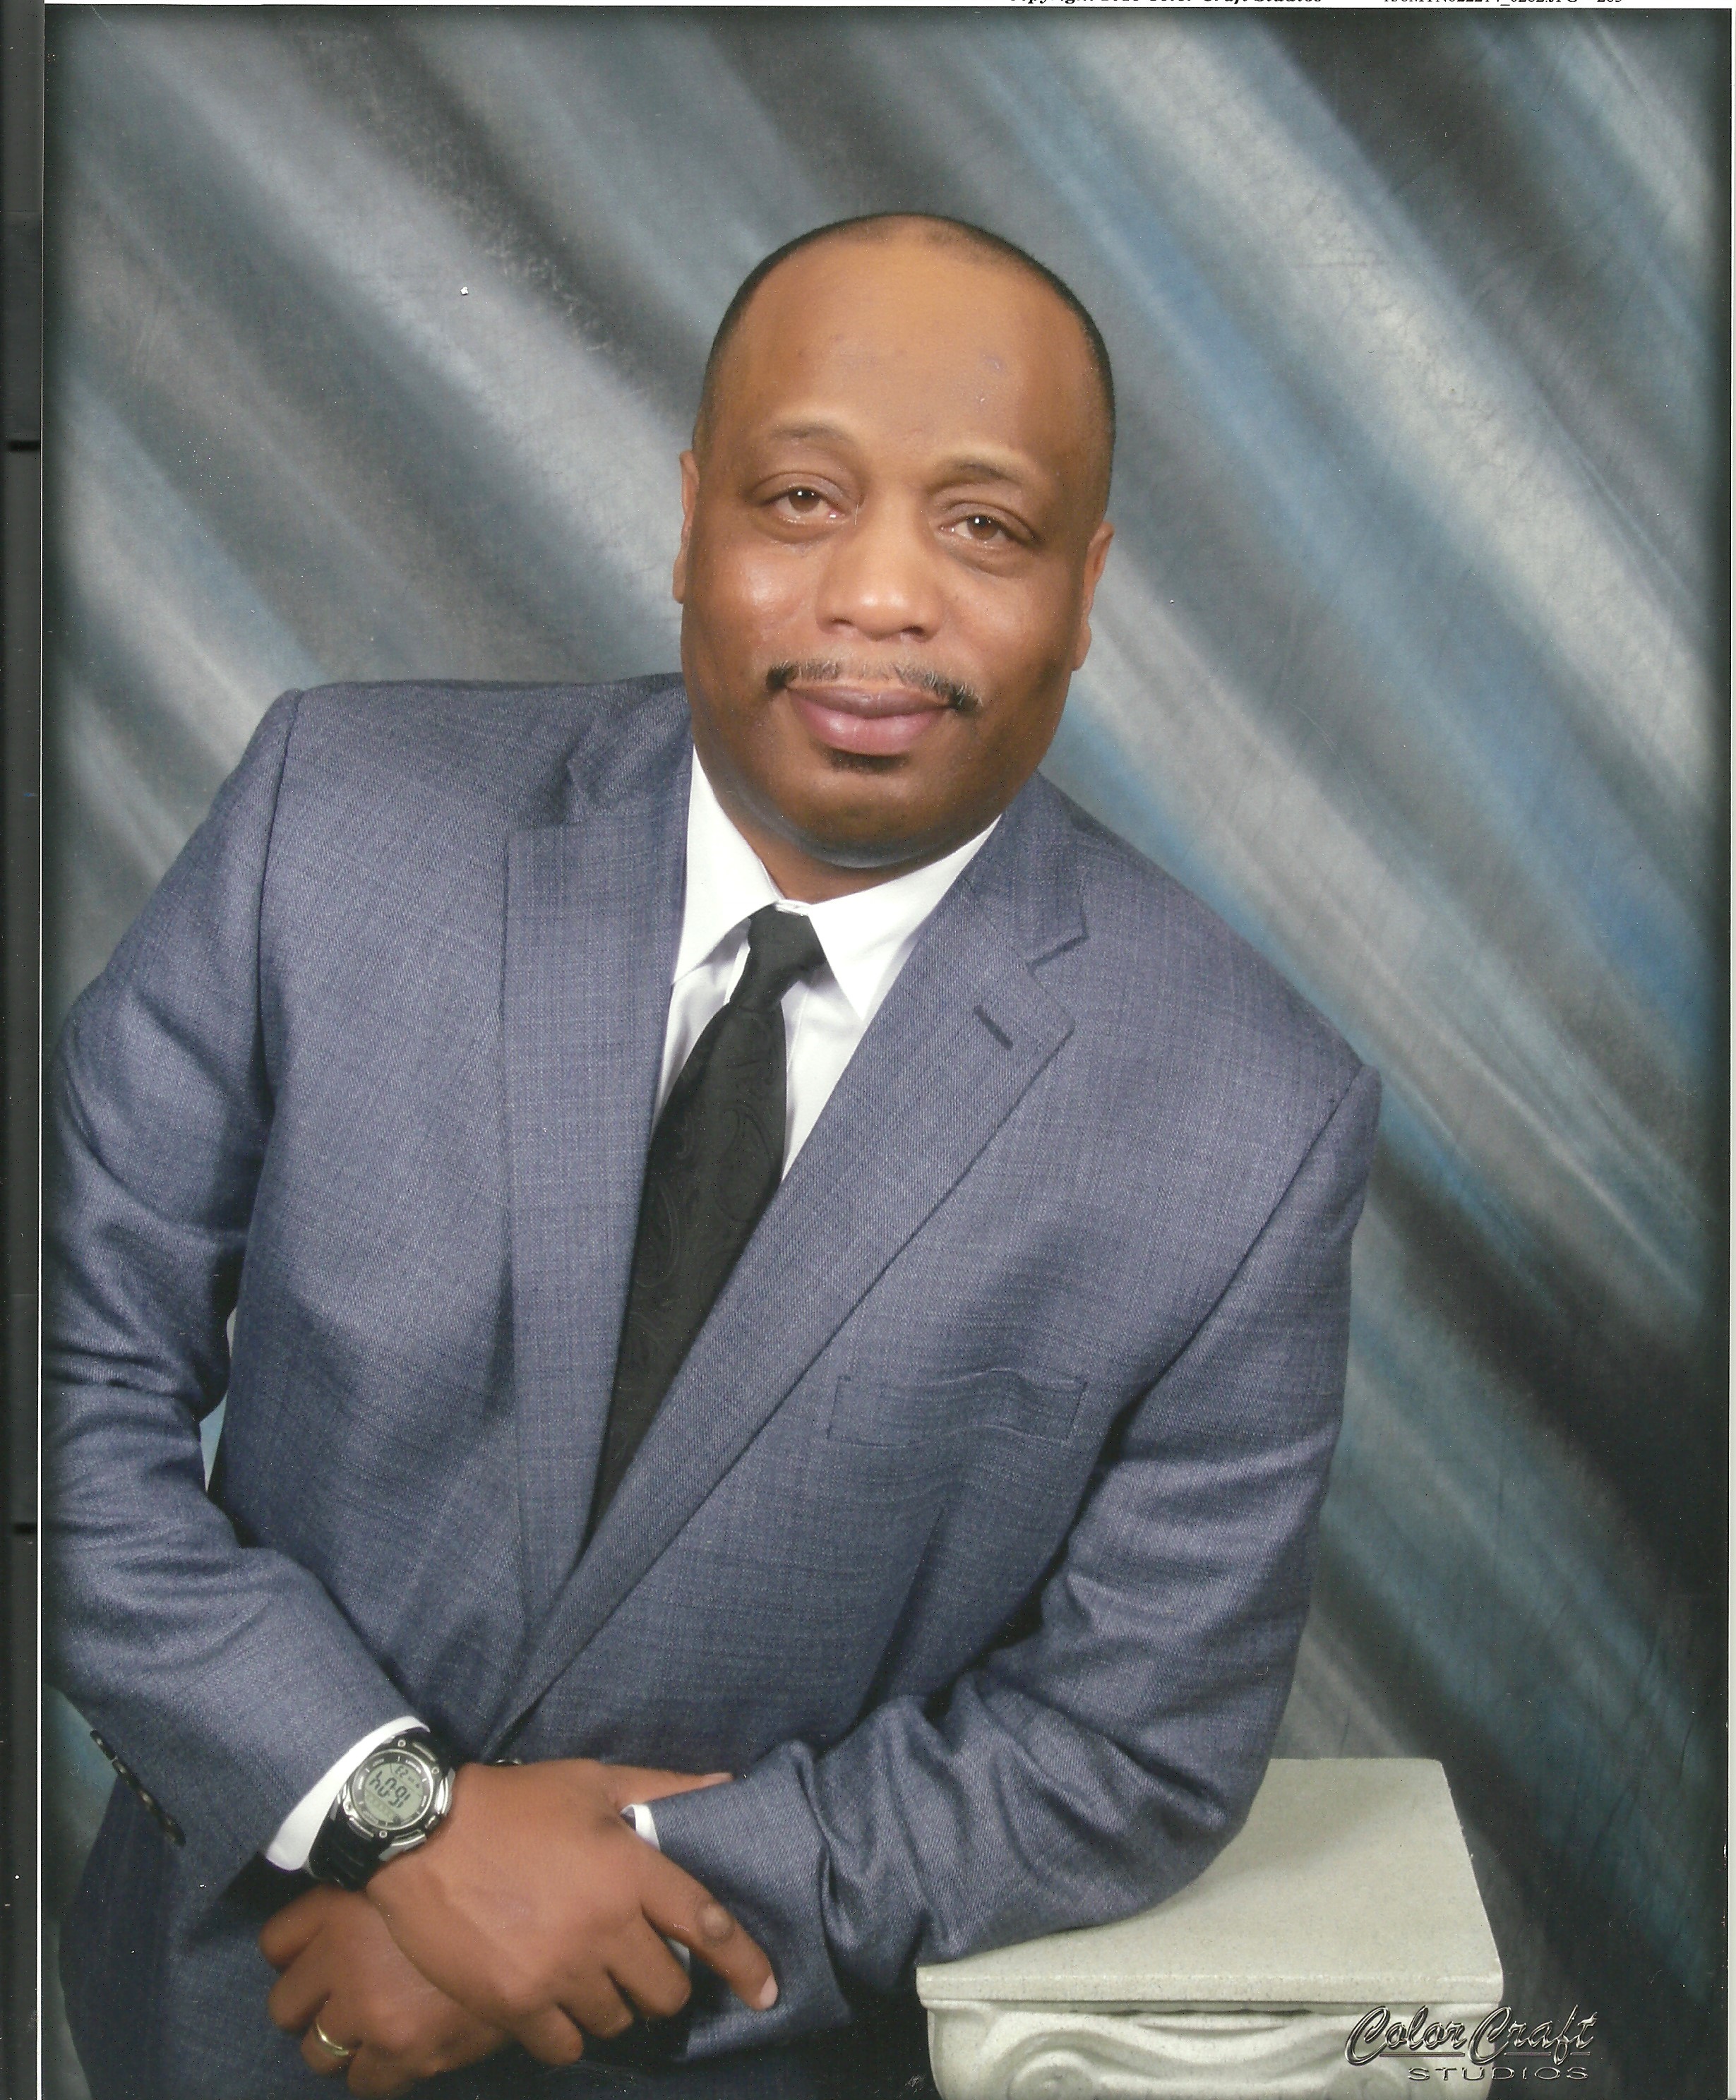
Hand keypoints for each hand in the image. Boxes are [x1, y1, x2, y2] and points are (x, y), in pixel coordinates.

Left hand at [260, 1884, 507, 2096]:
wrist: (539, 1907)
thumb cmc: (480, 1871)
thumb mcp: (414, 1865)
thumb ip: (372, 1886)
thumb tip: (353, 1899)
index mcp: (337, 1906)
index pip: (274, 1944)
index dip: (296, 1951)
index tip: (317, 1953)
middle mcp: (341, 1958)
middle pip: (284, 2005)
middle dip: (313, 2004)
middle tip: (345, 1994)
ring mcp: (369, 2009)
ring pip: (318, 2053)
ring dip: (342, 2042)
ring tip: (375, 2023)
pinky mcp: (403, 2049)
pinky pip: (364, 2081)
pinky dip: (378, 2067)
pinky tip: (403, 2045)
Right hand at [365, 1760, 776, 2066]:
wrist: (420, 1833)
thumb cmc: (515, 1801)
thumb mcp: (593, 1781)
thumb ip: (664, 1787)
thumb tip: (725, 1787)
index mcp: (629, 1869)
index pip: (707, 1926)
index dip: (744, 1964)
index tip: (765, 1991)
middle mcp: (602, 1927)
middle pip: (666, 1990)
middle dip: (663, 1982)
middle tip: (640, 1962)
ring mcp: (558, 1971)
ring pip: (618, 2020)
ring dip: (614, 2004)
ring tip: (592, 1975)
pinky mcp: (514, 2004)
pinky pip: (567, 2046)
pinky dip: (570, 2031)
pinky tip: (557, 2003)